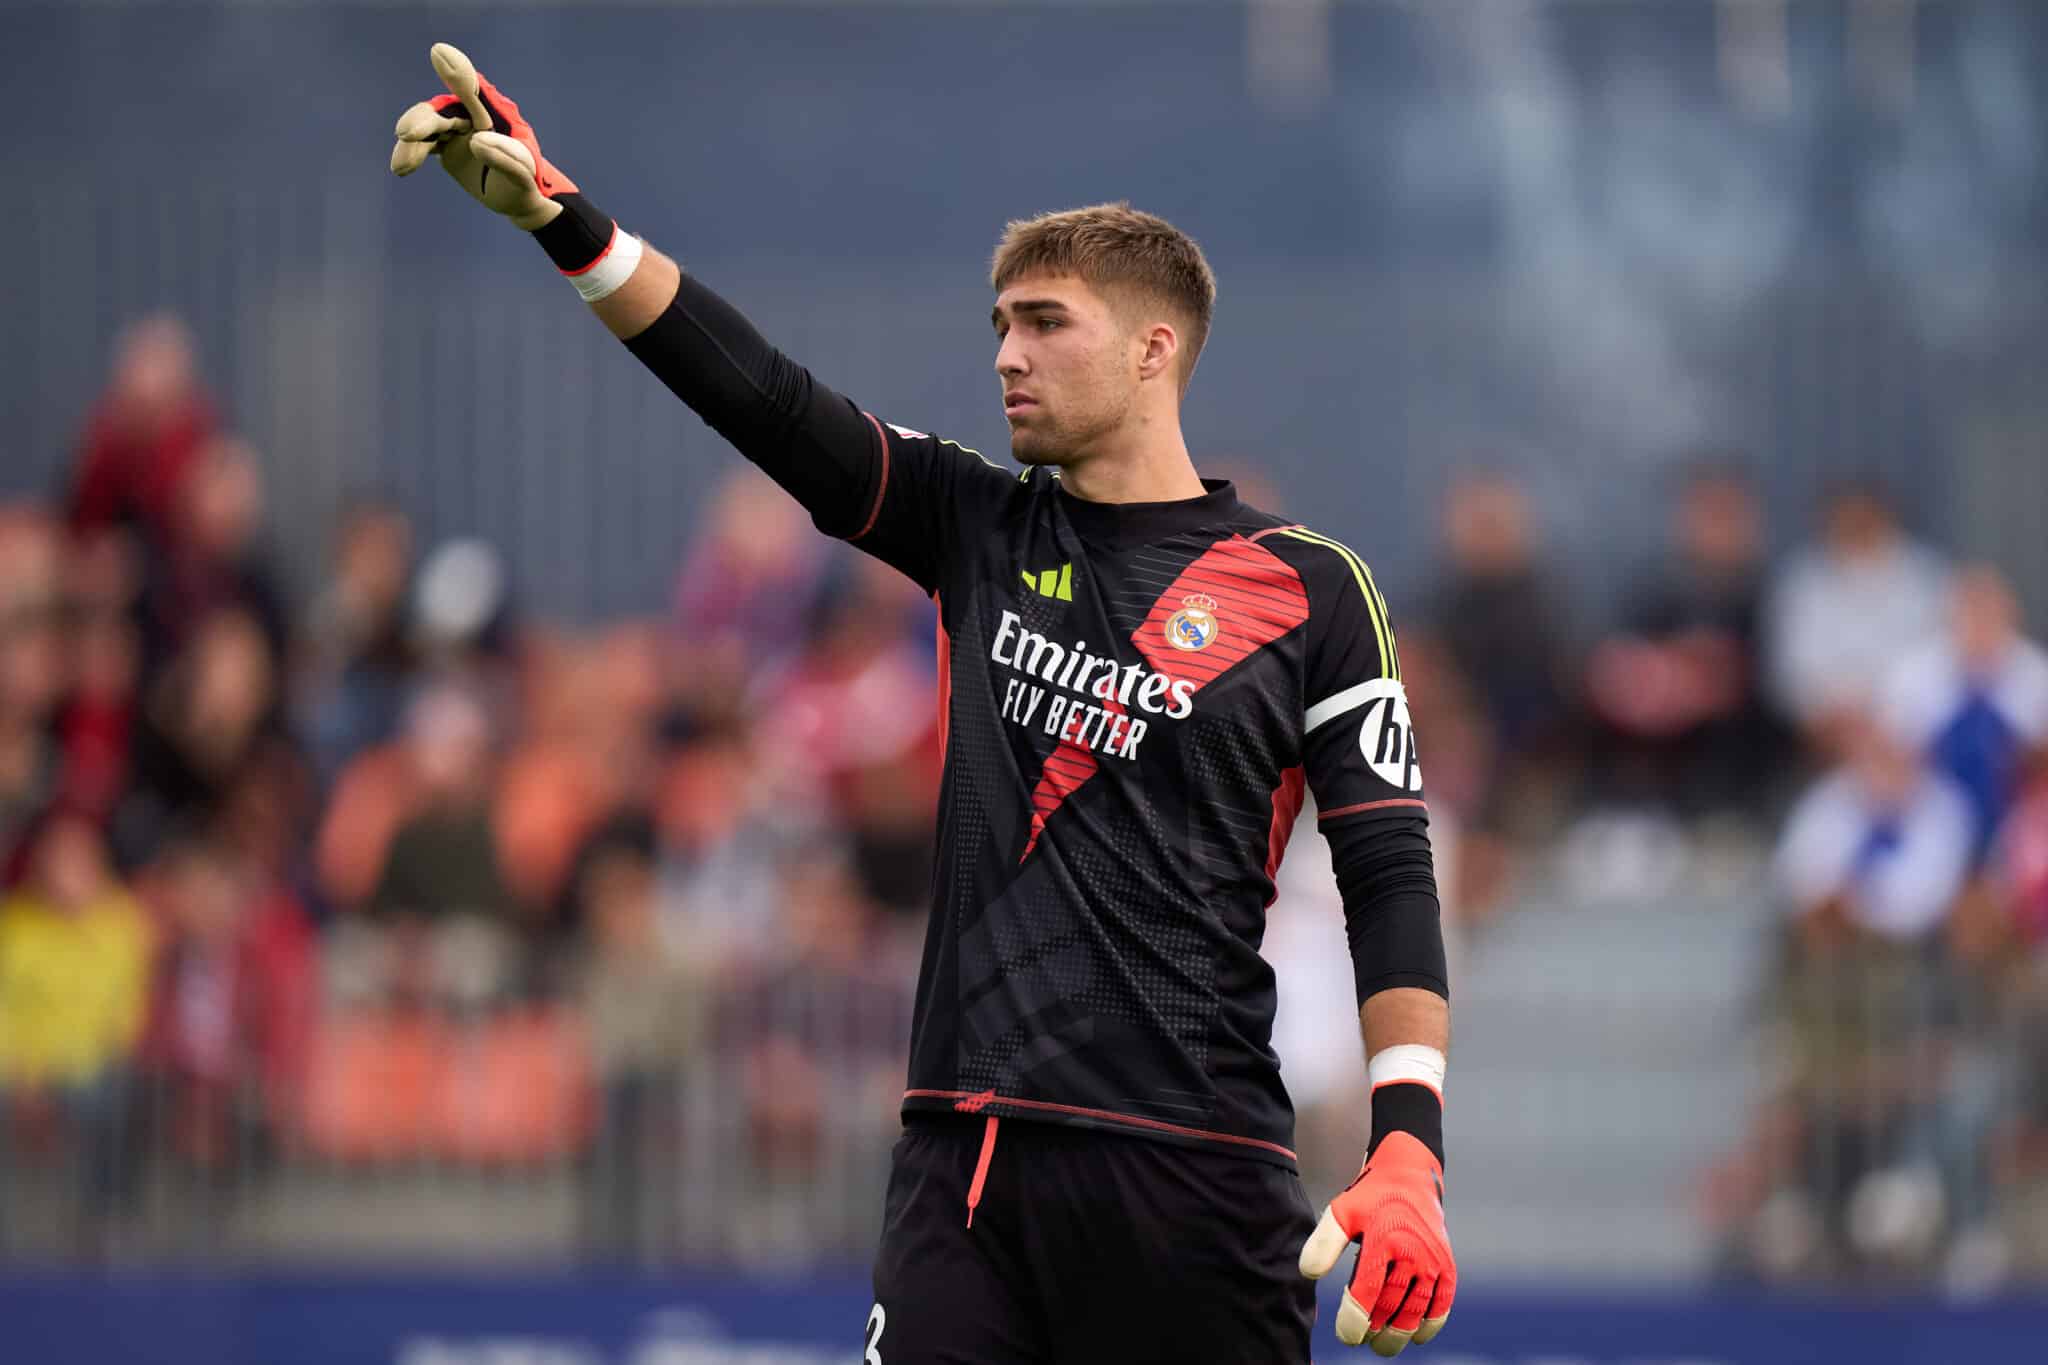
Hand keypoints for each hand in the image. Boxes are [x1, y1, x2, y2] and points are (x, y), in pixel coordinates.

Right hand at [389, 43, 576, 229]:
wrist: (514, 200)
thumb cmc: (524, 183)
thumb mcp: (522, 172)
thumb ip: (504, 156)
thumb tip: (475, 140)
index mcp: (496, 113)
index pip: (475, 90)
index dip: (457, 74)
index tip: (438, 52)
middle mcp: (472, 115)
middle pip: (442, 110)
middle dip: (423, 120)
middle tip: (406, 134)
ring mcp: (456, 128)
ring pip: (427, 127)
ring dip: (412, 143)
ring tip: (402, 167)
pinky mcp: (445, 144)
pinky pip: (423, 144)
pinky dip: (411, 153)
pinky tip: (400, 168)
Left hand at [1299, 1132, 1455, 1354]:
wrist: (1410, 1176)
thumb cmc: (1370, 1198)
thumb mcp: (1341, 1212)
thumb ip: (1324, 1242)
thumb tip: (1309, 1273)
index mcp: (1384, 1238)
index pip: (1367, 1290)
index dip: (1355, 1319)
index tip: (1346, 1335)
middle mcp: (1413, 1252)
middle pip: (1392, 1306)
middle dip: (1376, 1331)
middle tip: (1363, 1341)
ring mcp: (1433, 1262)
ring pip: (1416, 1310)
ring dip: (1400, 1332)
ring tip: (1382, 1344)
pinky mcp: (1447, 1266)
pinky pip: (1441, 1304)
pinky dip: (1430, 1324)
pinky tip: (1415, 1336)